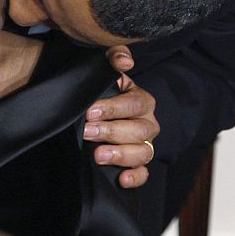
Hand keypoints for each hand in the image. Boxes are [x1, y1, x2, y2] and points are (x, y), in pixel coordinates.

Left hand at [86, 46, 159, 187]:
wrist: (90, 111)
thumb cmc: (100, 89)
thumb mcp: (104, 67)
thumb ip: (114, 56)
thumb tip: (125, 61)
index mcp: (140, 100)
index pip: (134, 104)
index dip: (113, 108)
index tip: (90, 110)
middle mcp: (146, 122)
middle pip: (138, 130)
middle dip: (111, 131)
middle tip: (87, 131)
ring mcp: (143, 144)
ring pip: (142, 152)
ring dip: (121, 154)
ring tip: (98, 155)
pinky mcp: (137, 164)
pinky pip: (144, 173)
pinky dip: (135, 177)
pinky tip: (122, 179)